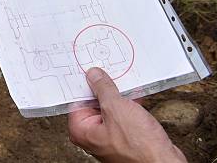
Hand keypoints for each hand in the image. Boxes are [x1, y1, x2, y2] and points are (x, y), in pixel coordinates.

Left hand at [68, 68, 184, 162]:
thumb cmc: (139, 147)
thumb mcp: (117, 108)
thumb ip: (103, 89)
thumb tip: (94, 75)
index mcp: (82, 130)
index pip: (77, 99)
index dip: (84, 83)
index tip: (90, 69)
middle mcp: (93, 135)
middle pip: (93, 103)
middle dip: (104, 88)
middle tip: (108, 71)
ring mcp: (110, 137)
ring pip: (111, 108)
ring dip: (119, 95)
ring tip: (124, 80)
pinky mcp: (126, 138)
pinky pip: (124, 115)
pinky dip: (129, 104)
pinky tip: (136, 93)